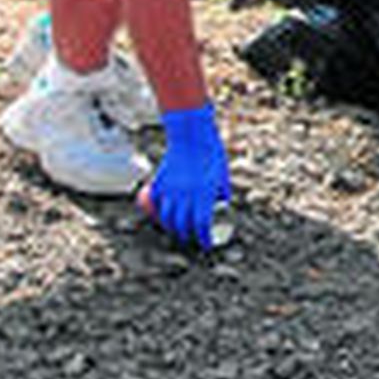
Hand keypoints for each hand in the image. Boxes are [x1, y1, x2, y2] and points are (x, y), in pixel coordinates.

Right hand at [149, 103, 231, 248]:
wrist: (191, 135)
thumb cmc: (211, 153)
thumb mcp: (223, 175)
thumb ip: (222, 192)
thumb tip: (221, 204)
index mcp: (204, 194)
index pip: (202, 224)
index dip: (204, 237)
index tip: (206, 243)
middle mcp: (186, 195)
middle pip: (183, 224)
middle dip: (187, 235)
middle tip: (190, 237)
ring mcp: (171, 189)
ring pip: (166, 217)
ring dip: (170, 227)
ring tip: (176, 229)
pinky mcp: (160, 182)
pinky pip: (155, 202)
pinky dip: (156, 210)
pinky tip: (161, 213)